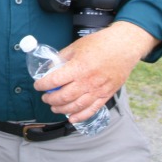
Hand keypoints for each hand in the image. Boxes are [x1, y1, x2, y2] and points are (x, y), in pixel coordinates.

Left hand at [34, 21, 158, 122]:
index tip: (38, 85)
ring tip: (54, 107)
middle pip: (63, 97)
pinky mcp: (106, 95)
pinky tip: (71, 118)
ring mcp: (97, 90)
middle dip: (50, 99)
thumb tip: (50, 68)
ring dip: (62, 109)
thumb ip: (62, 58)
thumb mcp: (76, 46)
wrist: (124, 47)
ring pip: (76, 106)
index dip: (42, 85)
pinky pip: (92, 110)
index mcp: (77, 68)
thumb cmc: (100, 44)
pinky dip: (80, 116)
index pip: (54, 81)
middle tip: (45, 97)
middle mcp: (87, 81)